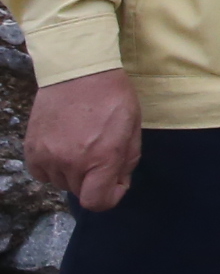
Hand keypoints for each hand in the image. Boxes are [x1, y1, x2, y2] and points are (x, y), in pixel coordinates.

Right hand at [25, 69, 139, 210]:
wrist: (77, 71)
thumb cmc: (112, 95)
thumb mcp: (132, 126)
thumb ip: (128, 159)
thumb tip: (119, 183)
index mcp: (101, 157)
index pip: (97, 202)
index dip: (110, 198)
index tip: (115, 184)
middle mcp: (71, 162)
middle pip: (80, 191)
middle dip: (94, 179)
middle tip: (100, 154)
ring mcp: (48, 157)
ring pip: (61, 183)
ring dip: (73, 173)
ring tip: (80, 146)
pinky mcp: (31, 150)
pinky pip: (42, 174)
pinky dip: (52, 167)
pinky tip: (62, 148)